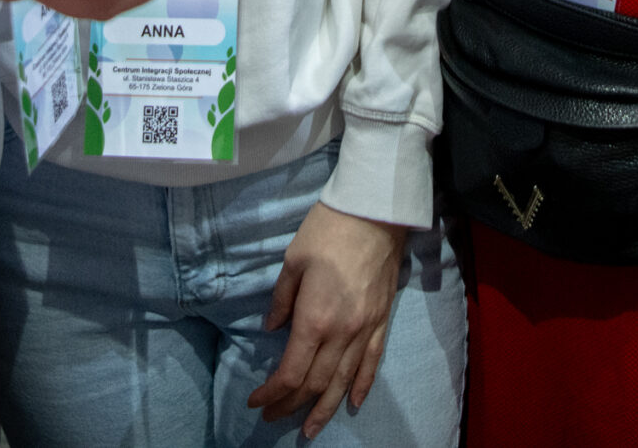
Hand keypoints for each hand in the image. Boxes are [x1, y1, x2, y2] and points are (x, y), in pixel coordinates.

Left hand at [246, 202, 408, 439]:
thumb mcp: (293, 261)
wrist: (375, 211)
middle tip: (273, 417)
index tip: (255, 401)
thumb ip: (281, 300)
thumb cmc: (328, 230)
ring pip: (344, 381)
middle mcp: (342, 333)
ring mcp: (365, 329)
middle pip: (316, 383)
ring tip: (310, 429)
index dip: (272, 393)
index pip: (292, 372)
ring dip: (325, 409)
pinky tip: (352, 402)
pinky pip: (372, 362)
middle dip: (292, 406)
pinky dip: (361, 385)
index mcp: (315, 319)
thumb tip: (273, 328)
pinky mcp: (381, 320)